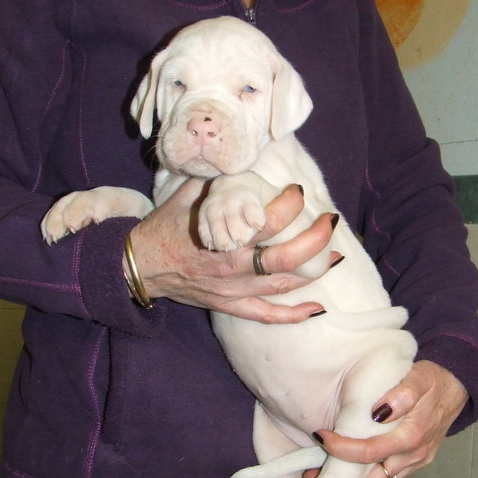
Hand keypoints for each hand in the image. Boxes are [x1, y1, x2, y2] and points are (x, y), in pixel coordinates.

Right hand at [129, 181, 339, 322]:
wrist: (140, 266)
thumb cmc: (164, 228)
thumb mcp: (185, 196)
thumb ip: (215, 180)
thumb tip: (238, 161)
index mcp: (223, 238)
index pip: (266, 222)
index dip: (289, 205)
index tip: (298, 192)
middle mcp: (233, 268)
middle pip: (285, 259)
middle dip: (315, 240)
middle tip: (330, 221)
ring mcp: (233, 291)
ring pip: (283, 285)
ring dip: (314, 271)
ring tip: (336, 254)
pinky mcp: (231, 306)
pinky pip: (267, 316)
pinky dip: (293, 314)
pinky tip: (317, 308)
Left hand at [307, 360, 467, 477]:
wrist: (457, 386)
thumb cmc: (433, 380)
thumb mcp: (420, 377)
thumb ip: (404, 393)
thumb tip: (380, 411)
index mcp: (412, 436)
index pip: (370, 452)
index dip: (342, 449)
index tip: (320, 437)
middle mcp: (413, 455)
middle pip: (372, 477)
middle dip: (340, 475)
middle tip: (310, 470)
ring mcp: (415, 461)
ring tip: (323, 473)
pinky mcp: (415, 462)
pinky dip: (367, 477)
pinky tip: (348, 468)